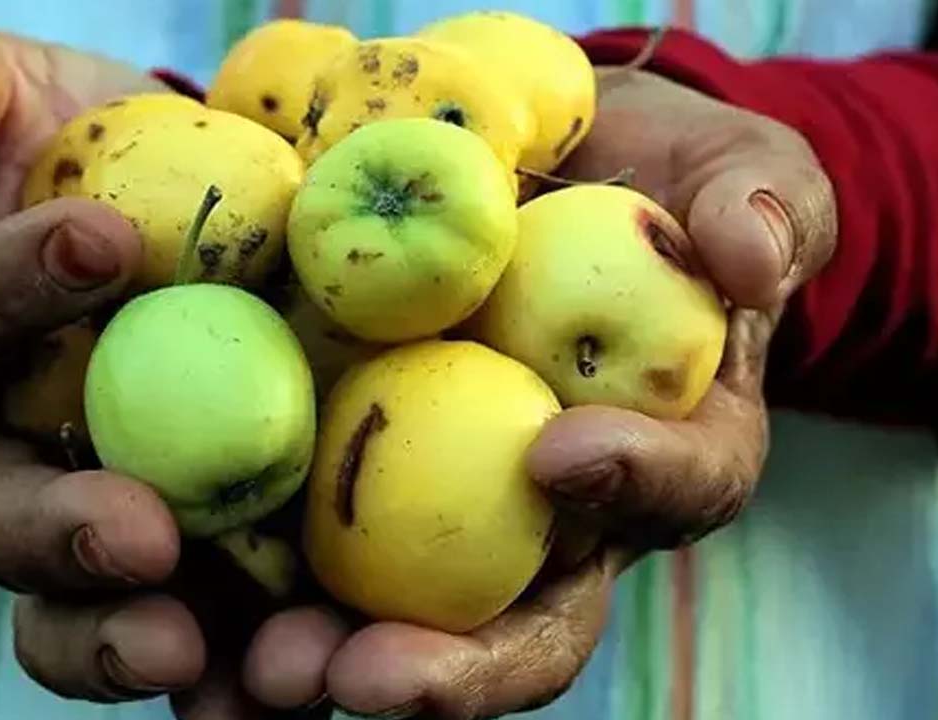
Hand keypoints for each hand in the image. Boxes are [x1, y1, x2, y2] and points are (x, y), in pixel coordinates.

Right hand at [0, 17, 347, 716]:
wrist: (144, 229)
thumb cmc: (61, 160)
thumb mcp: (1, 105)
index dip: (5, 291)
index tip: (103, 241)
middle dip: (61, 537)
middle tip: (138, 538)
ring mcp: (86, 522)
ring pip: (79, 613)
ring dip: (132, 645)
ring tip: (204, 660)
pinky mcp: (185, 563)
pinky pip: (200, 626)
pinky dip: (237, 666)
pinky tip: (297, 678)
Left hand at [241, 69, 836, 718]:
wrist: (543, 169)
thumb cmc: (650, 179)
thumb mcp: (727, 169)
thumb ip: (760, 202)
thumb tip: (751, 256)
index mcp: (663, 451)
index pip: (677, 489)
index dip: (633, 482)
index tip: (560, 448)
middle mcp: (552, 514)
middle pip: (519, 623)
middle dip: (446, 667)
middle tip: (362, 675)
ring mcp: (445, 508)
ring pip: (397, 621)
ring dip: (326, 663)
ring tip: (260, 677)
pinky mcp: (346, 478)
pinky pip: (299, 551)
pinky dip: (244, 595)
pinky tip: (177, 612)